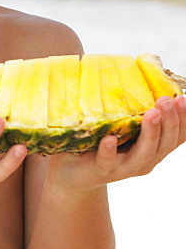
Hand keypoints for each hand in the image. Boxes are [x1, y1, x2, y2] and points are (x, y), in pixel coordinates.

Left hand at [46, 94, 185, 193]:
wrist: (74, 173)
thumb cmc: (102, 144)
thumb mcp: (124, 127)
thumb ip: (135, 111)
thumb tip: (141, 74)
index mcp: (154, 147)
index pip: (177, 135)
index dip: (184, 119)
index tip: (184, 98)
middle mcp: (145, 159)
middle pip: (166, 142)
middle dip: (170, 120)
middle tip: (167, 100)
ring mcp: (124, 167)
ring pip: (144, 153)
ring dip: (150, 132)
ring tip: (151, 113)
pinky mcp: (101, 170)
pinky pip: (107, 162)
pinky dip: (109, 151)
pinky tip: (109, 139)